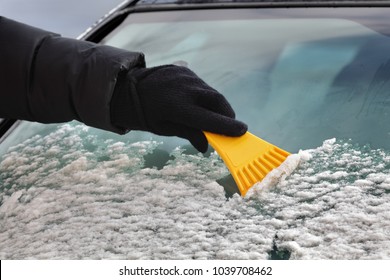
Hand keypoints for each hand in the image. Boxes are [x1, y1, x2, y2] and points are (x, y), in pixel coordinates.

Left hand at [111, 65, 246, 152]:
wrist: (129, 88)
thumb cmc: (147, 114)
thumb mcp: (165, 128)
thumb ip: (189, 134)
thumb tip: (207, 146)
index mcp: (176, 107)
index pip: (209, 118)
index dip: (227, 126)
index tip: (242, 131)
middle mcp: (184, 88)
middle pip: (217, 101)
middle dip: (227, 115)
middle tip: (231, 126)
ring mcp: (185, 76)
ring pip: (212, 92)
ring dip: (218, 105)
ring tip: (214, 116)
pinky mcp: (185, 69)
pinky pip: (203, 85)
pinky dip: (206, 96)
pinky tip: (200, 103)